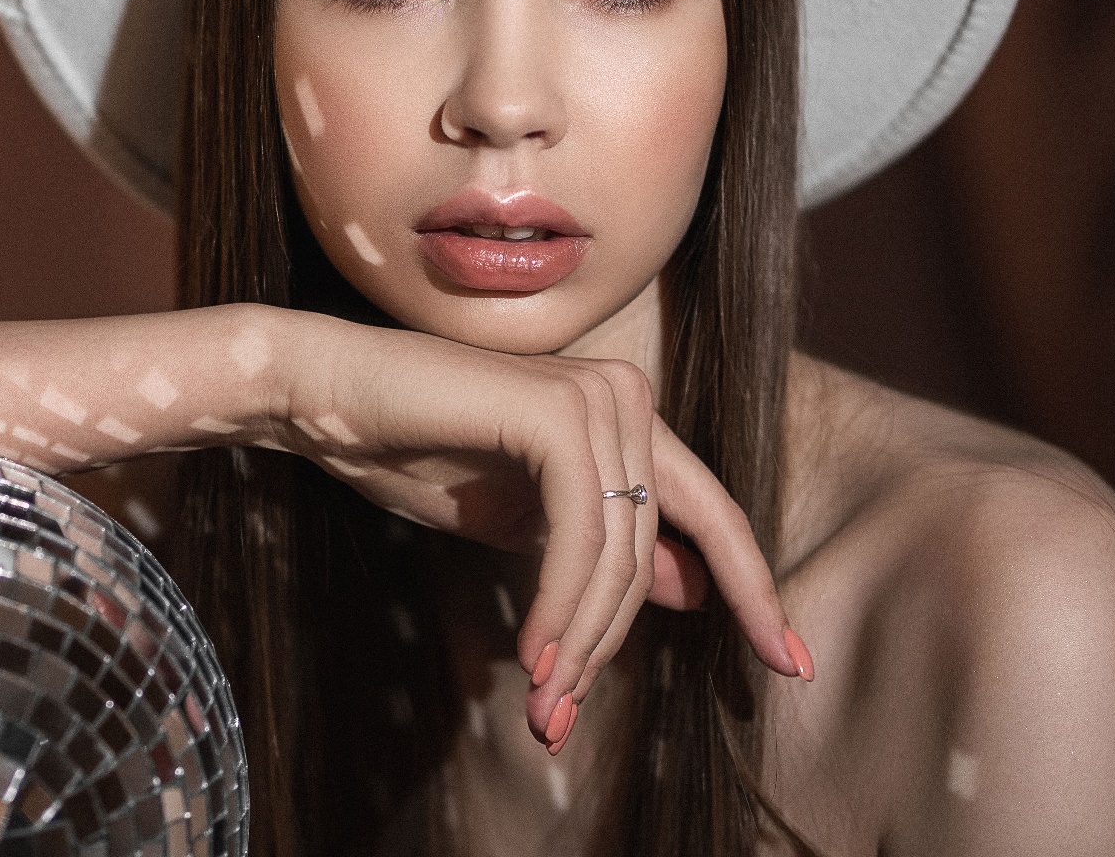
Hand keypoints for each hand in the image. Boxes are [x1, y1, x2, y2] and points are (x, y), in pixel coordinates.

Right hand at [271, 317, 809, 745]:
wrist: (325, 394)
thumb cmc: (411, 452)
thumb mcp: (520, 520)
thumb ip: (600, 549)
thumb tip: (691, 592)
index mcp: (626, 416)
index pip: (712, 515)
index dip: (754, 592)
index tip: (789, 665)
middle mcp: (626, 394)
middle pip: (653, 550)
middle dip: (609, 645)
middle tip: (560, 721)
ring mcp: (597, 394)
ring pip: (619, 552)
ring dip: (577, 640)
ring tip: (541, 704)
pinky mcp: (556, 410)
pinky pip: (579, 533)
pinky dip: (558, 603)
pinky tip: (532, 654)